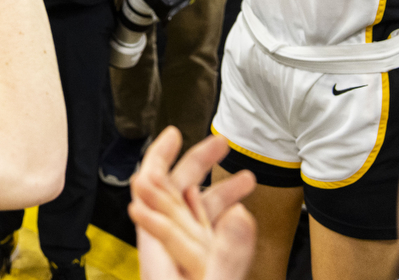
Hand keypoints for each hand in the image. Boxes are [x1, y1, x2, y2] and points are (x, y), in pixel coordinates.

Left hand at [130, 129, 256, 279]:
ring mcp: (182, 261)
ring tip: (248, 180)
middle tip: (222, 144)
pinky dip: (223, 221)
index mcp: (158, 250)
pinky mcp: (198, 271)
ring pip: (197, 217)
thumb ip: (225, 255)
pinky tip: (238, 215)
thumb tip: (240, 215)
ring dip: (221, 193)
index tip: (174, 133)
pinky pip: (206, 240)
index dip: (160, 155)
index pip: (150, 188)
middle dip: (199, 164)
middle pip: (176, 193)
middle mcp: (167, 250)